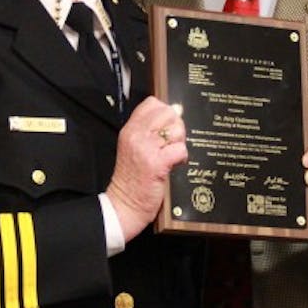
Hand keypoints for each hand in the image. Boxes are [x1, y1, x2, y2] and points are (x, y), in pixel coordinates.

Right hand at [105, 97, 186, 240]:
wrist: (124, 204)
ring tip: (172, 154)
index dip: (166, 113)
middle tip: (171, 143)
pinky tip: (175, 164)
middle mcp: (136, 136)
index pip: (152, 103)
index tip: (167, 127)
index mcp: (130, 129)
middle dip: (176, 127)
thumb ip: (148, 132)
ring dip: (180, 142)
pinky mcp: (157, 164)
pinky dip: (182, 157)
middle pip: (168, 113)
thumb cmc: (131, 179)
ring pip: (176, 129)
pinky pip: (180, 149)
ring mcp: (146, 149)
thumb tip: (172, 116)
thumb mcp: (133, 148)